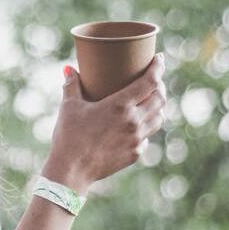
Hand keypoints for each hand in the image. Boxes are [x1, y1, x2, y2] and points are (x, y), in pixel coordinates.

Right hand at [42, 54, 167, 193]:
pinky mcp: (135, 153)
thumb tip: (69, 69)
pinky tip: (138, 124)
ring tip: (151, 99)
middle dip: (160, 85)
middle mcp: (134, 121)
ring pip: (159, 117)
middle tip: (154, 78)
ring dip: (158, 105)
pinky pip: (147, 136)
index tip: (160, 58)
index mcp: (120, 105)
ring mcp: (137, 139)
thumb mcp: (69, 107)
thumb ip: (71, 85)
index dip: (158, 67)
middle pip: (159, 98)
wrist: (71, 171)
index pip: (150, 81)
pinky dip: (147, 126)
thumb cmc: (69, 136)